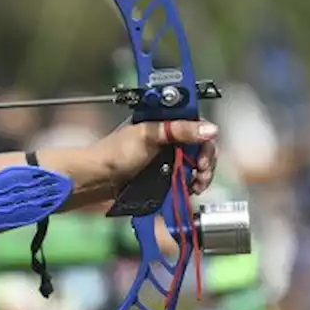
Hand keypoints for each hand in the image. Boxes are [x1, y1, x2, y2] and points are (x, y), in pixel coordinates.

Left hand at [92, 119, 218, 194]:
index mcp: (164, 121)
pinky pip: (187, 177)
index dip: (205, 140)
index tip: (202, 156)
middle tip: (201, 174)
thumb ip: (179, 130)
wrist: (97, 180)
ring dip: (202, 174)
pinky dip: (193, 183)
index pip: (197, 124)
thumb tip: (211, 129)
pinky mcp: (165, 174)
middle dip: (206, 160)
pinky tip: (191, 189)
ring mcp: (168, 156)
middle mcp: (169, 137)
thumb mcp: (148, 136)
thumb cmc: (117, 154)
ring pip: (196, 163)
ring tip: (197, 185)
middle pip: (201, 145)